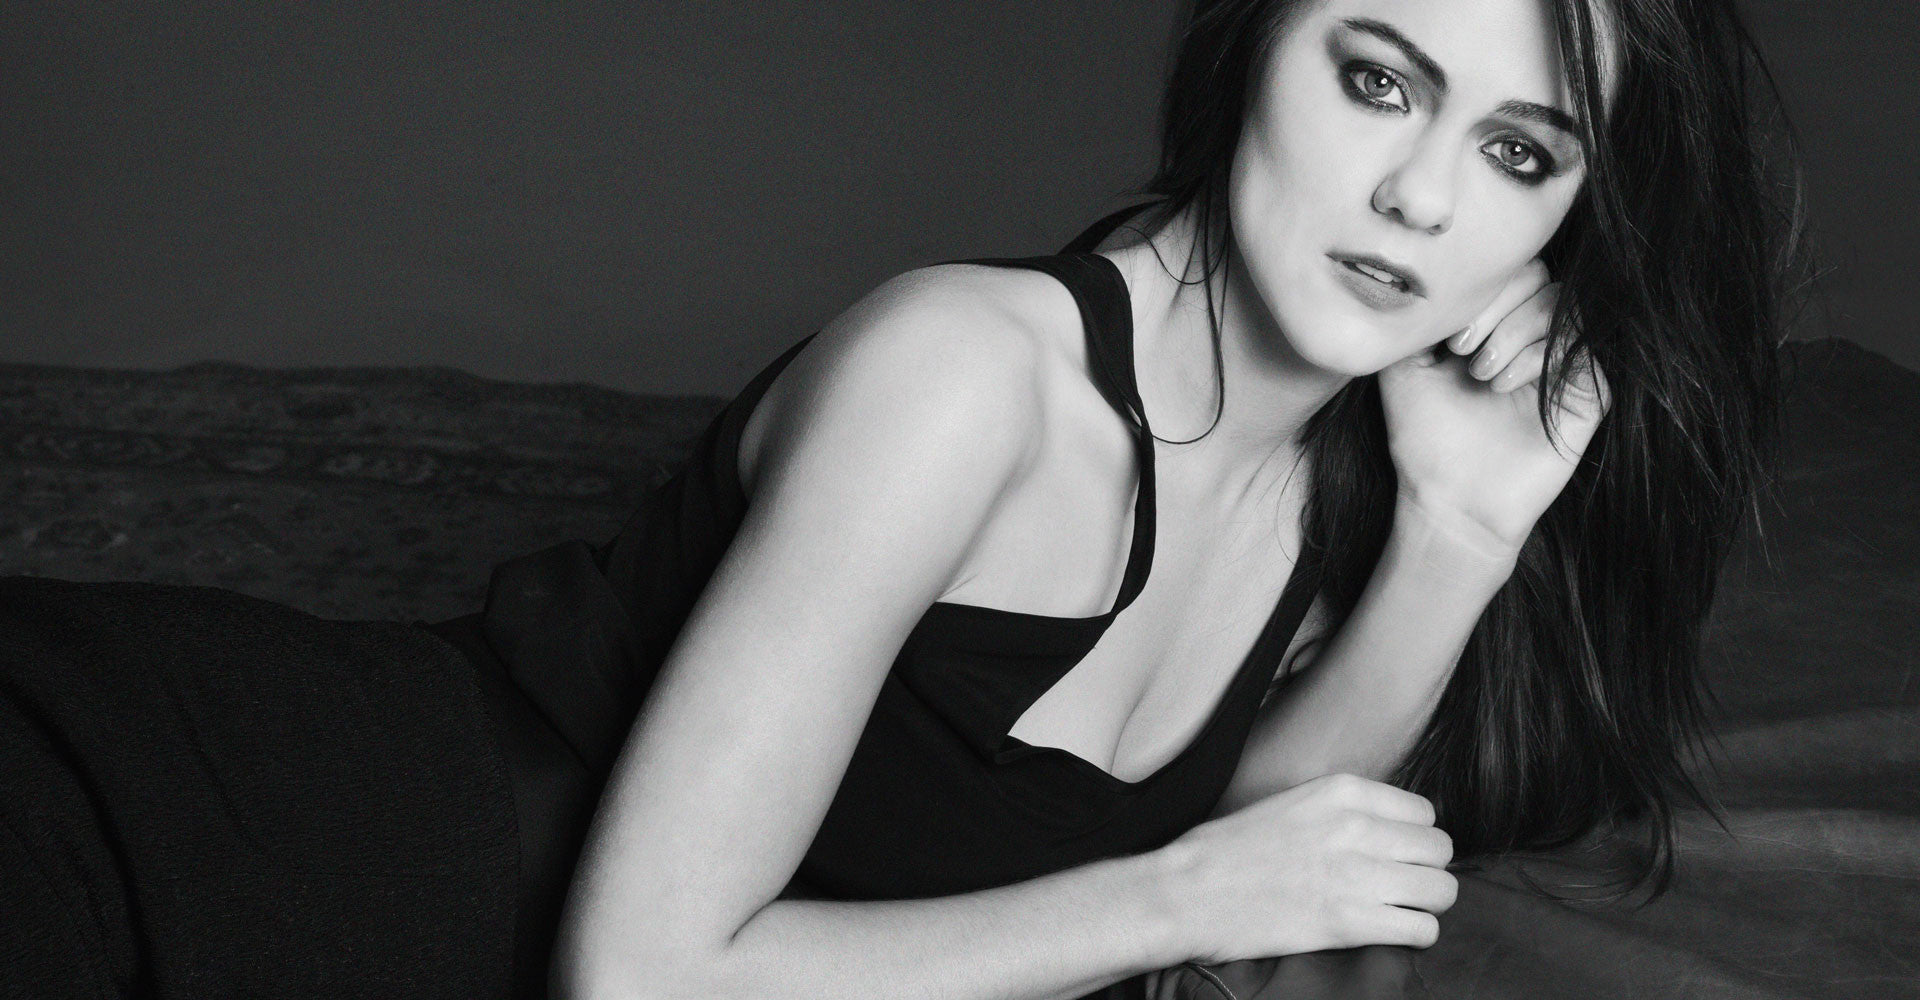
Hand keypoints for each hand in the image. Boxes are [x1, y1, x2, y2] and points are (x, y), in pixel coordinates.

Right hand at [1158, 773, 1456, 963]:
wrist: (1187, 892)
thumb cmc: (1227, 851)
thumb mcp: (1290, 804)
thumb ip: (1341, 811)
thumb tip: (1386, 832)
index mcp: (1341, 791)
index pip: (1424, 813)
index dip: (1412, 839)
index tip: (1393, 855)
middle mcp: (1356, 827)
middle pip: (1439, 850)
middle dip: (1425, 871)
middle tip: (1398, 887)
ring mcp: (1356, 874)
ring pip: (1441, 890)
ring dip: (1425, 904)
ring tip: (1397, 911)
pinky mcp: (1350, 922)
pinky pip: (1422, 929)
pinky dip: (1413, 934)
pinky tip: (1387, 932)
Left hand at [1375, 259, 1612, 557]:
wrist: (1450, 500)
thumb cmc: (1425, 437)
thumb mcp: (1403, 367)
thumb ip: (1418, 318)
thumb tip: (1425, 276)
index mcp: (1494, 325)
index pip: (1505, 270)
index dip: (1477, 289)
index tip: (1444, 338)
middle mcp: (1533, 337)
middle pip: (1536, 275)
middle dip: (1494, 305)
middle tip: (1460, 351)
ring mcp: (1564, 361)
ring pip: (1559, 302)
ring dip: (1512, 330)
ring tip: (1480, 373)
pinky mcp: (1590, 390)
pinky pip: (1582, 343)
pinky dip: (1539, 353)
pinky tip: (1503, 384)